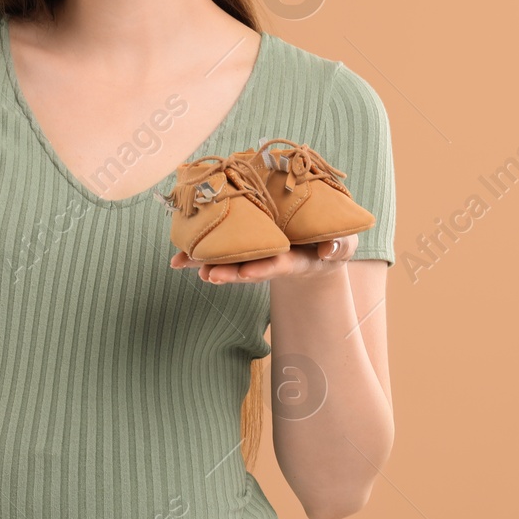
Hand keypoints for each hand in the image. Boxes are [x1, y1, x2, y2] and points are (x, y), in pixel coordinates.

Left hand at [170, 235, 355, 283]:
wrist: (316, 242)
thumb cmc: (331, 243)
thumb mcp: (342, 244)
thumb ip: (339, 246)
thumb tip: (331, 250)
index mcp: (293, 259)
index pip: (277, 265)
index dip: (263, 269)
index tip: (246, 273)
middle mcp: (270, 259)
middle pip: (246, 267)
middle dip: (227, 272)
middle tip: (208, 275)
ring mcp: (255, 253)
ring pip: (228, 260)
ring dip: (205, 263)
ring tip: (183, 264)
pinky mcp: (244, 243)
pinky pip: (219, 248)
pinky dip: (198, 254)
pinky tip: (176, 259)